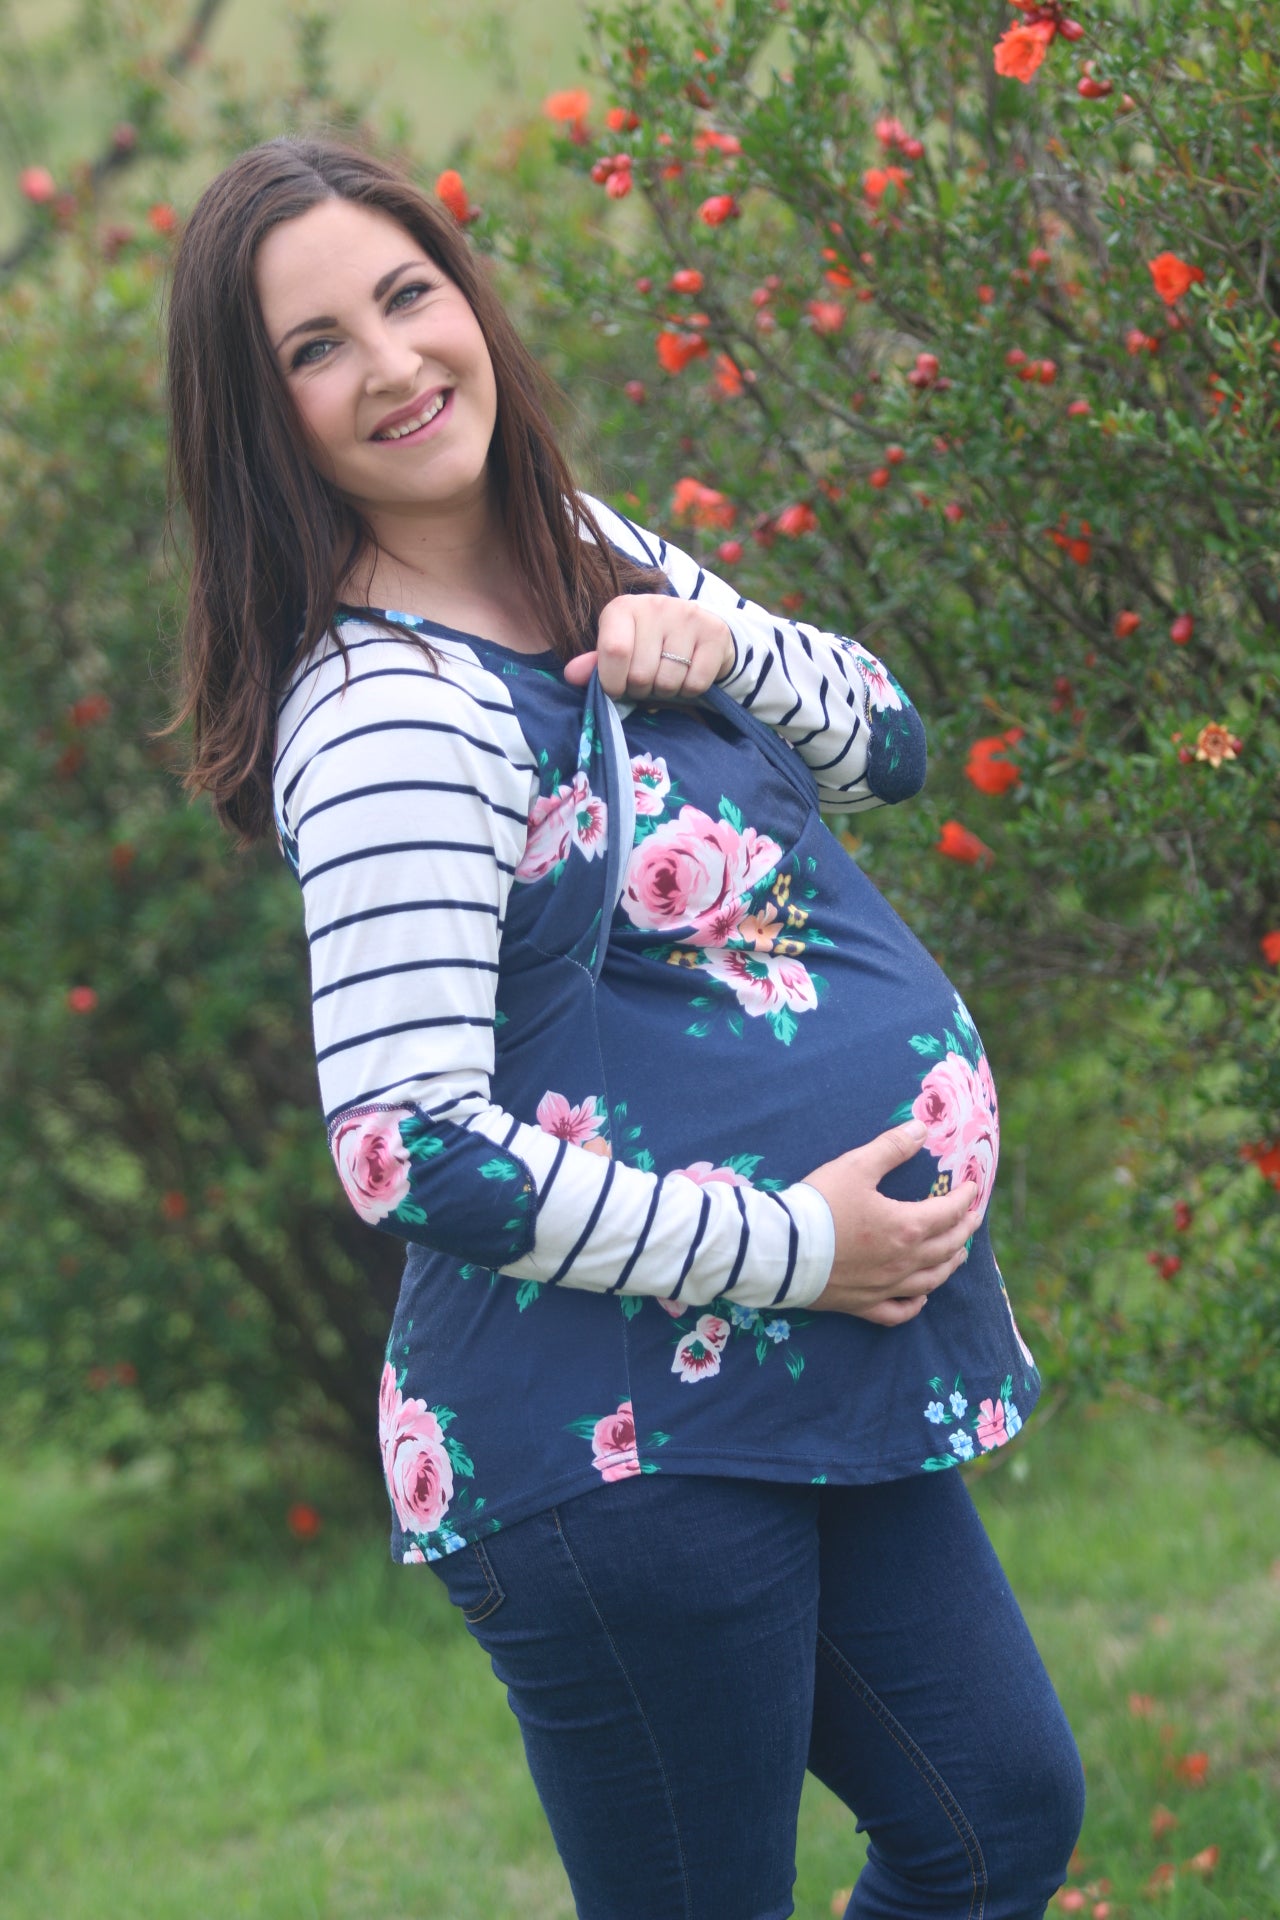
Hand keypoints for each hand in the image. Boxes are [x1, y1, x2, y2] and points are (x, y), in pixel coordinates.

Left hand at [562, 594, 734, 699]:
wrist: (697, 631)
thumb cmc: (649, 647)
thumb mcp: (619, 652)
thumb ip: (596, 665)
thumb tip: (571, 675)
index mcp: (622, 608)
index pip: (614, 651)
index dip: (613, 682)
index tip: (617, 688)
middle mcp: (655, 604)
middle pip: (641, 674)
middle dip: (641, 689)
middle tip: (647, 680)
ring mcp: (687, 615)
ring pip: (668, 682)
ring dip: (666, 691)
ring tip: (667, 675)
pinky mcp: (714, 632)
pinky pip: (695, 683)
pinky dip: (690, 690)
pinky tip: (688, 674)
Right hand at [799, 1120, 980, 1326]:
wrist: (782, 1250)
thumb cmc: (820, 1205)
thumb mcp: (856, 1166)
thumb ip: (891, 1147)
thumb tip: (921, 1128)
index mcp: (907, 1226)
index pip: (949, 1212)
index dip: (964, 1199)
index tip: (972, 1188)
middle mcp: (904, 1261)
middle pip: (947, 1247)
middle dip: (964, 1229)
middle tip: (973, 1218)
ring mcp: (885, 1287)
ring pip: (931, 1280)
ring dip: (949, 1265)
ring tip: (958, 1254)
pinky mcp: (863, 1305)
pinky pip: (899, 1311)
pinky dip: (916, 1304)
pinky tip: (921, 1296)